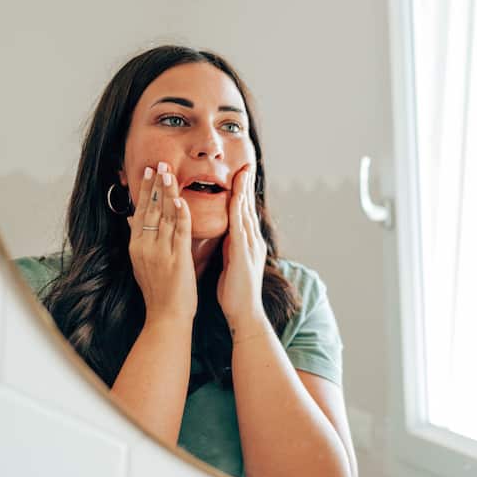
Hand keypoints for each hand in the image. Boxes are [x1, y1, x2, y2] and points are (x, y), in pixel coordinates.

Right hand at [127, 161, 195, 324]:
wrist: (166, 316)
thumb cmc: (159, 291)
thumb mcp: (142, 262)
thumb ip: (138, 238)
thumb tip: (131, 218)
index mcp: (137, 247)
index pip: (140, 212)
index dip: (145, 191)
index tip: (149, 172)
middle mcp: (146, 247)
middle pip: (150, 209)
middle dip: (155, 185)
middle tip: (159, 163)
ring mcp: (160, 252)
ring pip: (163, 217)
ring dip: (167, 193)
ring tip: (169, 173)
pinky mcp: (177, 259)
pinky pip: (178, 233)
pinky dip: (180, 215)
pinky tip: (181, 200)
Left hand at [218, 164, 268, 334]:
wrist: (245, 312)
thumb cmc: (235, 292)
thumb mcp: (231, 263)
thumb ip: (229, 247)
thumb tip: (225, 235)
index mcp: (246, 242)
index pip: (243, 212)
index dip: (242, 193)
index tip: (240, 175)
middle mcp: (251, 240)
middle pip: (248, 206)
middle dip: (247, 185)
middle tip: (245, 164)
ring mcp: (250, 245)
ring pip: (246, 212)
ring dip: (244, 191)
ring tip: (243, 172)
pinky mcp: (244, 253)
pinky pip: (239, 226)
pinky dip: (237, 210)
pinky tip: (235, 197)